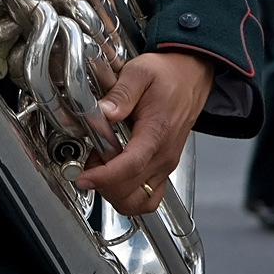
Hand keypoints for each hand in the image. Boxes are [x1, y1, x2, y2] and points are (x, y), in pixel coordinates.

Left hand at [75, 50, 213, 214]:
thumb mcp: (140, 72)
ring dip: (116, 194)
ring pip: (142, 201)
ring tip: (98, 173)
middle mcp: (164, 154)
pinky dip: (129, 195)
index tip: (84, 178)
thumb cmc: (166, 75)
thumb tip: (104, 111)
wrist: (189, 75)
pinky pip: (149, 197)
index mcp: (157, 132)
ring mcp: (165, 164)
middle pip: (133, 191)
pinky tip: (113, 176)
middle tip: (86, 167)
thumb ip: (121, 93)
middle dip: (104, 185)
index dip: (104, 177)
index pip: (131, 165)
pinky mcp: (164, 166)